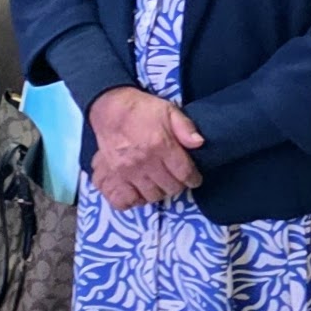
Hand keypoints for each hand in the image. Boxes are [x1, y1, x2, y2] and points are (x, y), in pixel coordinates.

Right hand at [88, 87, 204, 209]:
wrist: (110, 110)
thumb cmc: (143, 110)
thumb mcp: (169, 110)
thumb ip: (186, 127)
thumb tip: (200, 143)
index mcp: (161, 145)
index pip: (184, 173)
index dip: (193, 179)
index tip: (194, 179)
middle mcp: (145, 162)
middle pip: (170, 187)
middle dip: (178, 185)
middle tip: (177, 179)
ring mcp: (128, 171)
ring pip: (152, 196)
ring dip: (160, 192)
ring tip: (161, 184)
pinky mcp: (114, 176)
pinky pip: (127, 200)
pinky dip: (137, 200)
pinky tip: (142, 191)